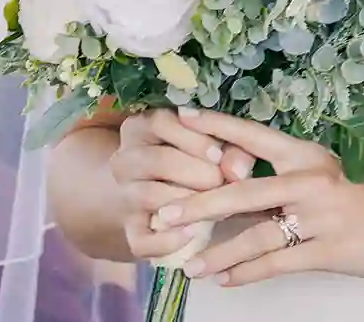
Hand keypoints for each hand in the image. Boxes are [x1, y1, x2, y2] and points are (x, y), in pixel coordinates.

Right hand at [109, 109, 260, 261]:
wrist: (159, 197)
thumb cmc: (196, 161)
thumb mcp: (212, 146)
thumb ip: (233, 150)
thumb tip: (239, 170)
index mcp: (142, 128)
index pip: (160, 123)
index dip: (193, 138)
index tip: (218, 154)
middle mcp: (125, 159)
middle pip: (155, 160)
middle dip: (194, 172)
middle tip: (220, 182)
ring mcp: (124, 196)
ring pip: (148, 196)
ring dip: (186, 202)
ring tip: (216, 205)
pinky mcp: (130, 231)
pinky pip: (141, 240)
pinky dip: (168, 240)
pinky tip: (193, 234)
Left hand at [156, 108, 363, 286]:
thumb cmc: (359, 199)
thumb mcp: (321, 178)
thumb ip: (279, 180)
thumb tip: (227, 179)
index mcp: (306, 156)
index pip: (253, 135)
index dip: (216, 126)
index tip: (180, 117)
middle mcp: (310, 181)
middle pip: (244, 191)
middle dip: (199, 204)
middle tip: (163, 214)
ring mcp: (319, 217)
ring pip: (256, 235)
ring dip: (219, 253)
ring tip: (190, 266)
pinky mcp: (327, 250)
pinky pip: (277, 263)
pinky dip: (247, 273)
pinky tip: (224, 280)